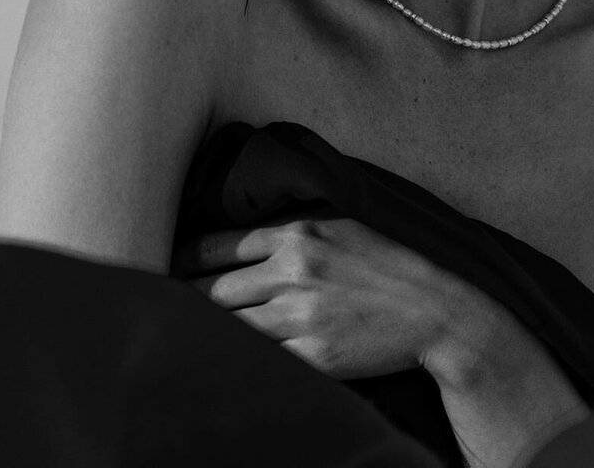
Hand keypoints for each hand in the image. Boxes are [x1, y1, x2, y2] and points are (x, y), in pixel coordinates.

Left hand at [172, 215, 463, 379]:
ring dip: (202, 334)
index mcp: (297, 235)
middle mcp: (293, 270)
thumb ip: (293, 233)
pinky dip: (237, 360)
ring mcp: (302, 314)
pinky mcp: (314, 354)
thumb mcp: (341, 230)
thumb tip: (244, 241)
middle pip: (212, 289)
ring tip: (178, 340)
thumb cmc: (388, 269)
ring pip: (228, 325)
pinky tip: (220, 363)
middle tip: (157, 310)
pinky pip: (259, 358)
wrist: (435, 312)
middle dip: (183, 302)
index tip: (167, 270)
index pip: (216, 246)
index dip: (183, 261)